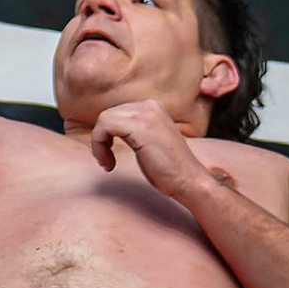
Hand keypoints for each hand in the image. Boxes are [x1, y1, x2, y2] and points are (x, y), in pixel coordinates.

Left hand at [88, 96, 226, 203]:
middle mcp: (150, 106)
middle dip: (102, 139)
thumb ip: (132, 130)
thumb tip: (105, 128)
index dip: (107, 134)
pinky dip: (99, 145)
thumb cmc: (168, 169)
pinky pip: (104, 126)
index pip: (117, 113)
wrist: (189, 182)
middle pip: (109, 114)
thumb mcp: (148, 142)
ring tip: (107, 163)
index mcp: (153, 107)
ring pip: (104, 119)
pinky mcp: (140, 127)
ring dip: (99, 144)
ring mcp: (146, 114)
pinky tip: (108, 163)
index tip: (109, 155)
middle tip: (106, 161)